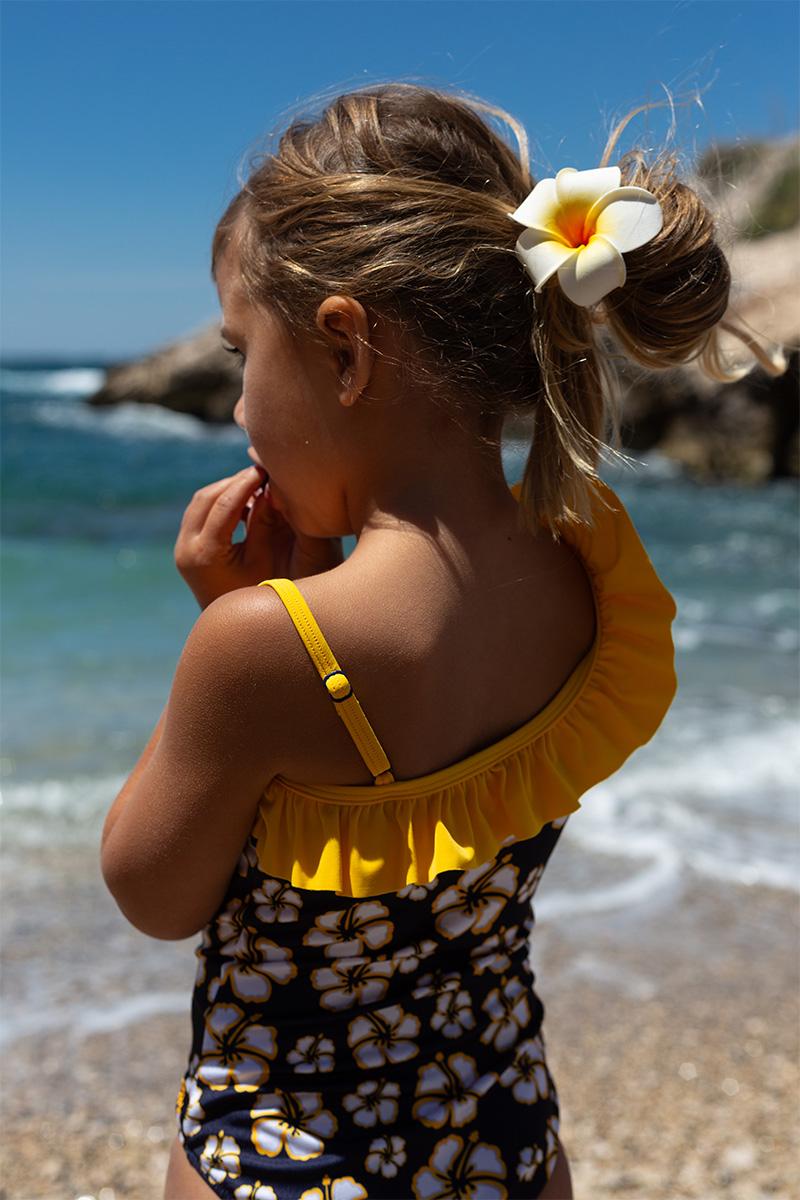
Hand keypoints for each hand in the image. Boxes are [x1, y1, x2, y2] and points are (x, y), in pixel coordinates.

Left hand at [174, 466, 344, 609]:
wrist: (236, 628)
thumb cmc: (258, 594)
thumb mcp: (265, 557)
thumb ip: (265, 521)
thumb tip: (270, 487)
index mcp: (205, 554)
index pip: (224, 504)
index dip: (245, 482)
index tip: (264, 468)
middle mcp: (186, 550)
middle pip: (206, 497)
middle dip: (233, 482)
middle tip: (259, 473)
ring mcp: (181, 550)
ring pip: (199, 503)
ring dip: (225, 490)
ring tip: (253, 485)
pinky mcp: (184, 550)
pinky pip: (198, 514)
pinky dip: (218, 503)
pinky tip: (242, 504)